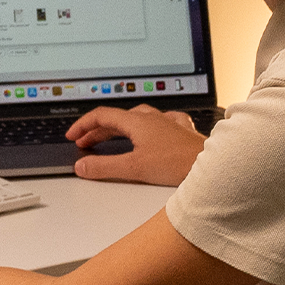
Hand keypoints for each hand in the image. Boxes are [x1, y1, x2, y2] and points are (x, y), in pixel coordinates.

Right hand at [66, 104, 204, 185]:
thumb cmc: (178, 164)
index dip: (83, 125)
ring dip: (121, 127)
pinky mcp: (181, 132)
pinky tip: (152, 131)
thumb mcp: (133, 168)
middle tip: (85, 143)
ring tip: (113, 138)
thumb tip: (82, 166)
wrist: (211, 165)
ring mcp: (168, 123)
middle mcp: (152, 118)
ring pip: (138, 118)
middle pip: (117, 118)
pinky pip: (161, 122)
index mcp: (137, 121)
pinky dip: (148, 127)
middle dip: (98, 130)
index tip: (73, 136)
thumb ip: (104, 167)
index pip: (102, 115)